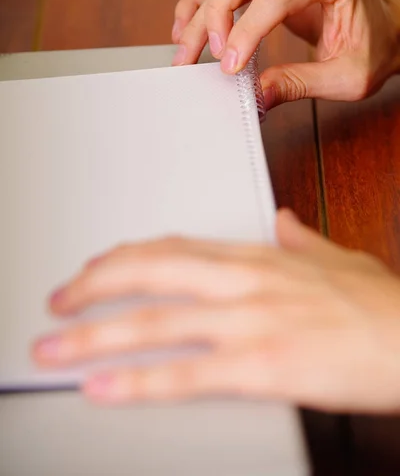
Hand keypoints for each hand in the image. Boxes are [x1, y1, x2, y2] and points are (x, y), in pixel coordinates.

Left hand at [33, 209, 399, 412]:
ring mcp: (250, 322)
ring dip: (95, 336)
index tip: (95, 268)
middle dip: (92, 287)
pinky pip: (186, 375)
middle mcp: (244, 282)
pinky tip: (103, 387)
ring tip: (54, 350)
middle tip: (58, 303)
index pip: (172, 248)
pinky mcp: (262, 367)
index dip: (124, 257)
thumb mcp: (333, 258)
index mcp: (256, 258)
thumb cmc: (377, 304)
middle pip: (149, 273)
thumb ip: (298, 240)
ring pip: (154, 323)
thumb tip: (281, 223)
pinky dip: (138, 382)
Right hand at [172, 0, 399, 108]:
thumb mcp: (345, 77)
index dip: (245, 33)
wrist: (386, 27)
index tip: (229, 69)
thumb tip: (255, 96)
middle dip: (215, 14)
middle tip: (201, 55)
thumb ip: (299, 84)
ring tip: (184, 46)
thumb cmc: (373, 48)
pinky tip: (189, 24)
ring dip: (201, 8)